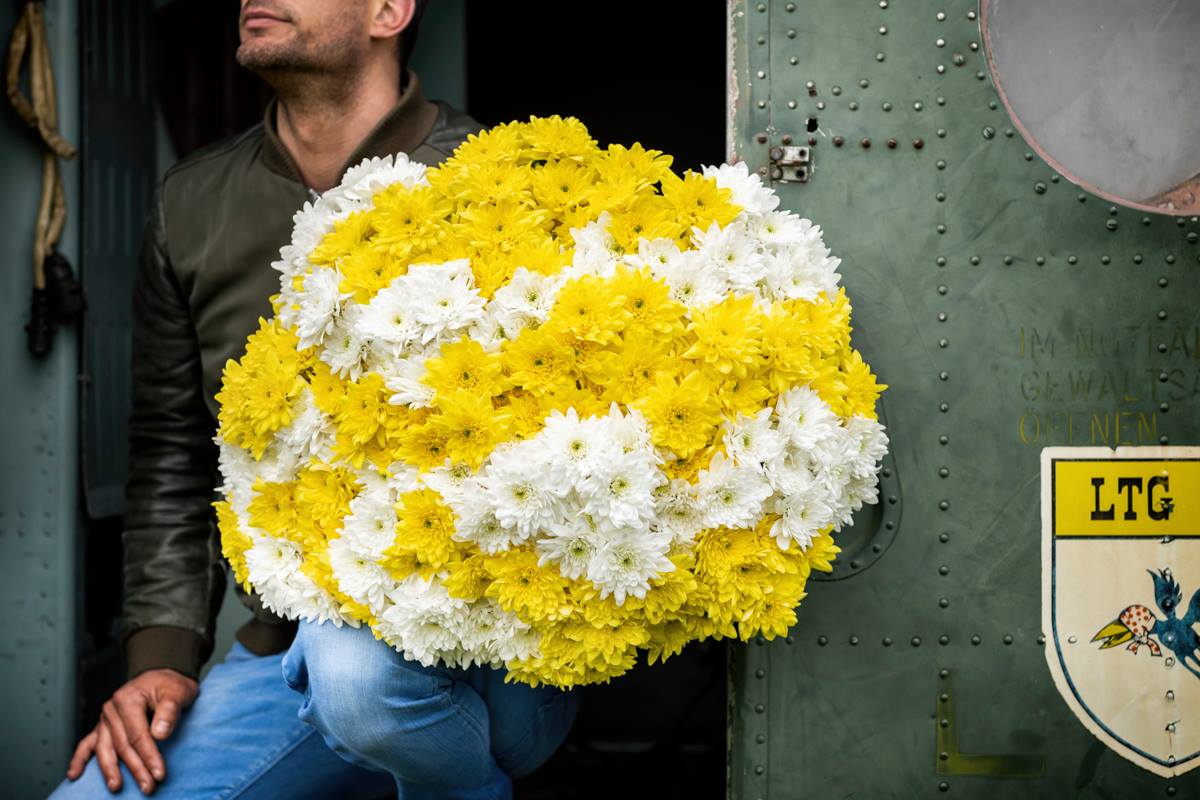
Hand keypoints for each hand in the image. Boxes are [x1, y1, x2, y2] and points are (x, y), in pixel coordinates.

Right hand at [65, 668, 198, 794]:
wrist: (163, 680)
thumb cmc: (171, 687)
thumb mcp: (179, 692)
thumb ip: (170, 711)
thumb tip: (160, 734)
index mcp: (128, 699)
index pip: (138, 735)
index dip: (149, 756)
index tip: (159, 774)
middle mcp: (112, 709)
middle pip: (122, 745)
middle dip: (135, 768)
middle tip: (147, 787)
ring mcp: (105, 719)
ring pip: (105, 749)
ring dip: (110, 770)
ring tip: (116, 787)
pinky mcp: (102, 726)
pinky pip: (87, 744)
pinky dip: (79, 759)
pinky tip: (74, 775)